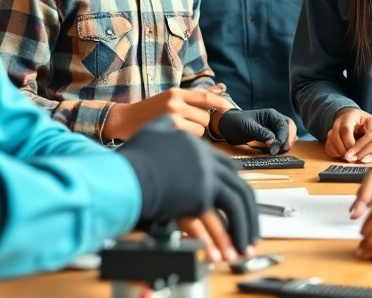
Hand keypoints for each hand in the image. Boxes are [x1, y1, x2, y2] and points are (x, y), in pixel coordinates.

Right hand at [102, 88, 232, 141]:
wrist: (124, 120)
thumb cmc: (148, 112)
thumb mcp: (168, 99)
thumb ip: (190, 99)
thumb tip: (219, 90)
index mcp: (176, 93)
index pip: (204, 96)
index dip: (220, 102)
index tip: (230, 108)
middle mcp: (175, 102)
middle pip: (204, 117)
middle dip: (198, 124)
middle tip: (182, 126)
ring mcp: (172, 117)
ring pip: (199, 130)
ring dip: (192, 134)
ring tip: (175, 133)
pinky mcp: (169, 131)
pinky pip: (190, 139)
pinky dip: (186, 142)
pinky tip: (173, 140)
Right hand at [117, 119, 261, 255]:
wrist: (123, 174)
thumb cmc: (130, 160)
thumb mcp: (149, 133)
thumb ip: (163, 127)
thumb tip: (170, 121)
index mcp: (196, 145)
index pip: (226, 167)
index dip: (234, 187)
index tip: (238, 205)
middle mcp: (206, 157)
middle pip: (238, 184)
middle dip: (247, 211)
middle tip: (248, 232)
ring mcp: (206, 174)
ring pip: (237, 201)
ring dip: (242, 227)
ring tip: (242, 248)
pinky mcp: (201, 193)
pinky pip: (223, 216)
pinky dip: (229, 235)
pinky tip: (226, 250)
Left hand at [216, 109, 294, 153]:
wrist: (226, 127)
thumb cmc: (236, 122)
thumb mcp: (248, 127)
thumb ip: (262, 133)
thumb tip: (273, 142)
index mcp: (271, 115)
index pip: (284, 125)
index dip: (283, 136)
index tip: (278, 146)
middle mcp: (274, 121)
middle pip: (289, 130)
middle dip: (288, 140)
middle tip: (283, 150)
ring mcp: (272, 130)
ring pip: (285, 137)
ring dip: (283, 145)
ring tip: (276, 152)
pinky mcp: (269, 138)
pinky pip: (278, 143)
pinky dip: (277, 148)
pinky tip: (270, 151)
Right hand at [325, 108, 371, 159]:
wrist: (348, 116)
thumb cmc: (361, 120)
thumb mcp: (370, 120)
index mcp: (347, 118)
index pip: (345, 130)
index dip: (350, 143)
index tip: (356, 153)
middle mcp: (336, 124)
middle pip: (336, 139)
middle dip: (345, 152)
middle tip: (355, 160)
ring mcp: (331, 132)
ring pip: (331, 145)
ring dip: (341, 155)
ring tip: (352, 160)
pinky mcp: (328, 140)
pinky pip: (329, 150)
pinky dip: (336, 156)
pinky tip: (345, 158)